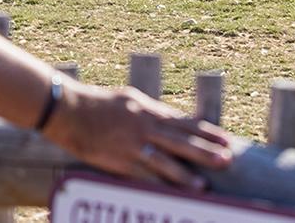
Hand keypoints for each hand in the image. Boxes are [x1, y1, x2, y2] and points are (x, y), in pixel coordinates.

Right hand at [42, 81, 232, 189]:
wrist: (67, 109)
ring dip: (185, 174)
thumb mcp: (128, 100)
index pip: (184, 121)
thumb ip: (150, 111)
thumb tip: (173, 121)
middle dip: (205, 151)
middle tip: (227, 159)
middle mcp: (143, 125)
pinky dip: (158, 185)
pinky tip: (170, 194)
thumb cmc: (97, 103)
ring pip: (164, 161)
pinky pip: (143, 175)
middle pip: (180, 140)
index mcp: (147, 108)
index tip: (226, 139)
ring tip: (203, 186)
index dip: (206, 131)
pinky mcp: (118, 160)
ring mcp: (131, 144)